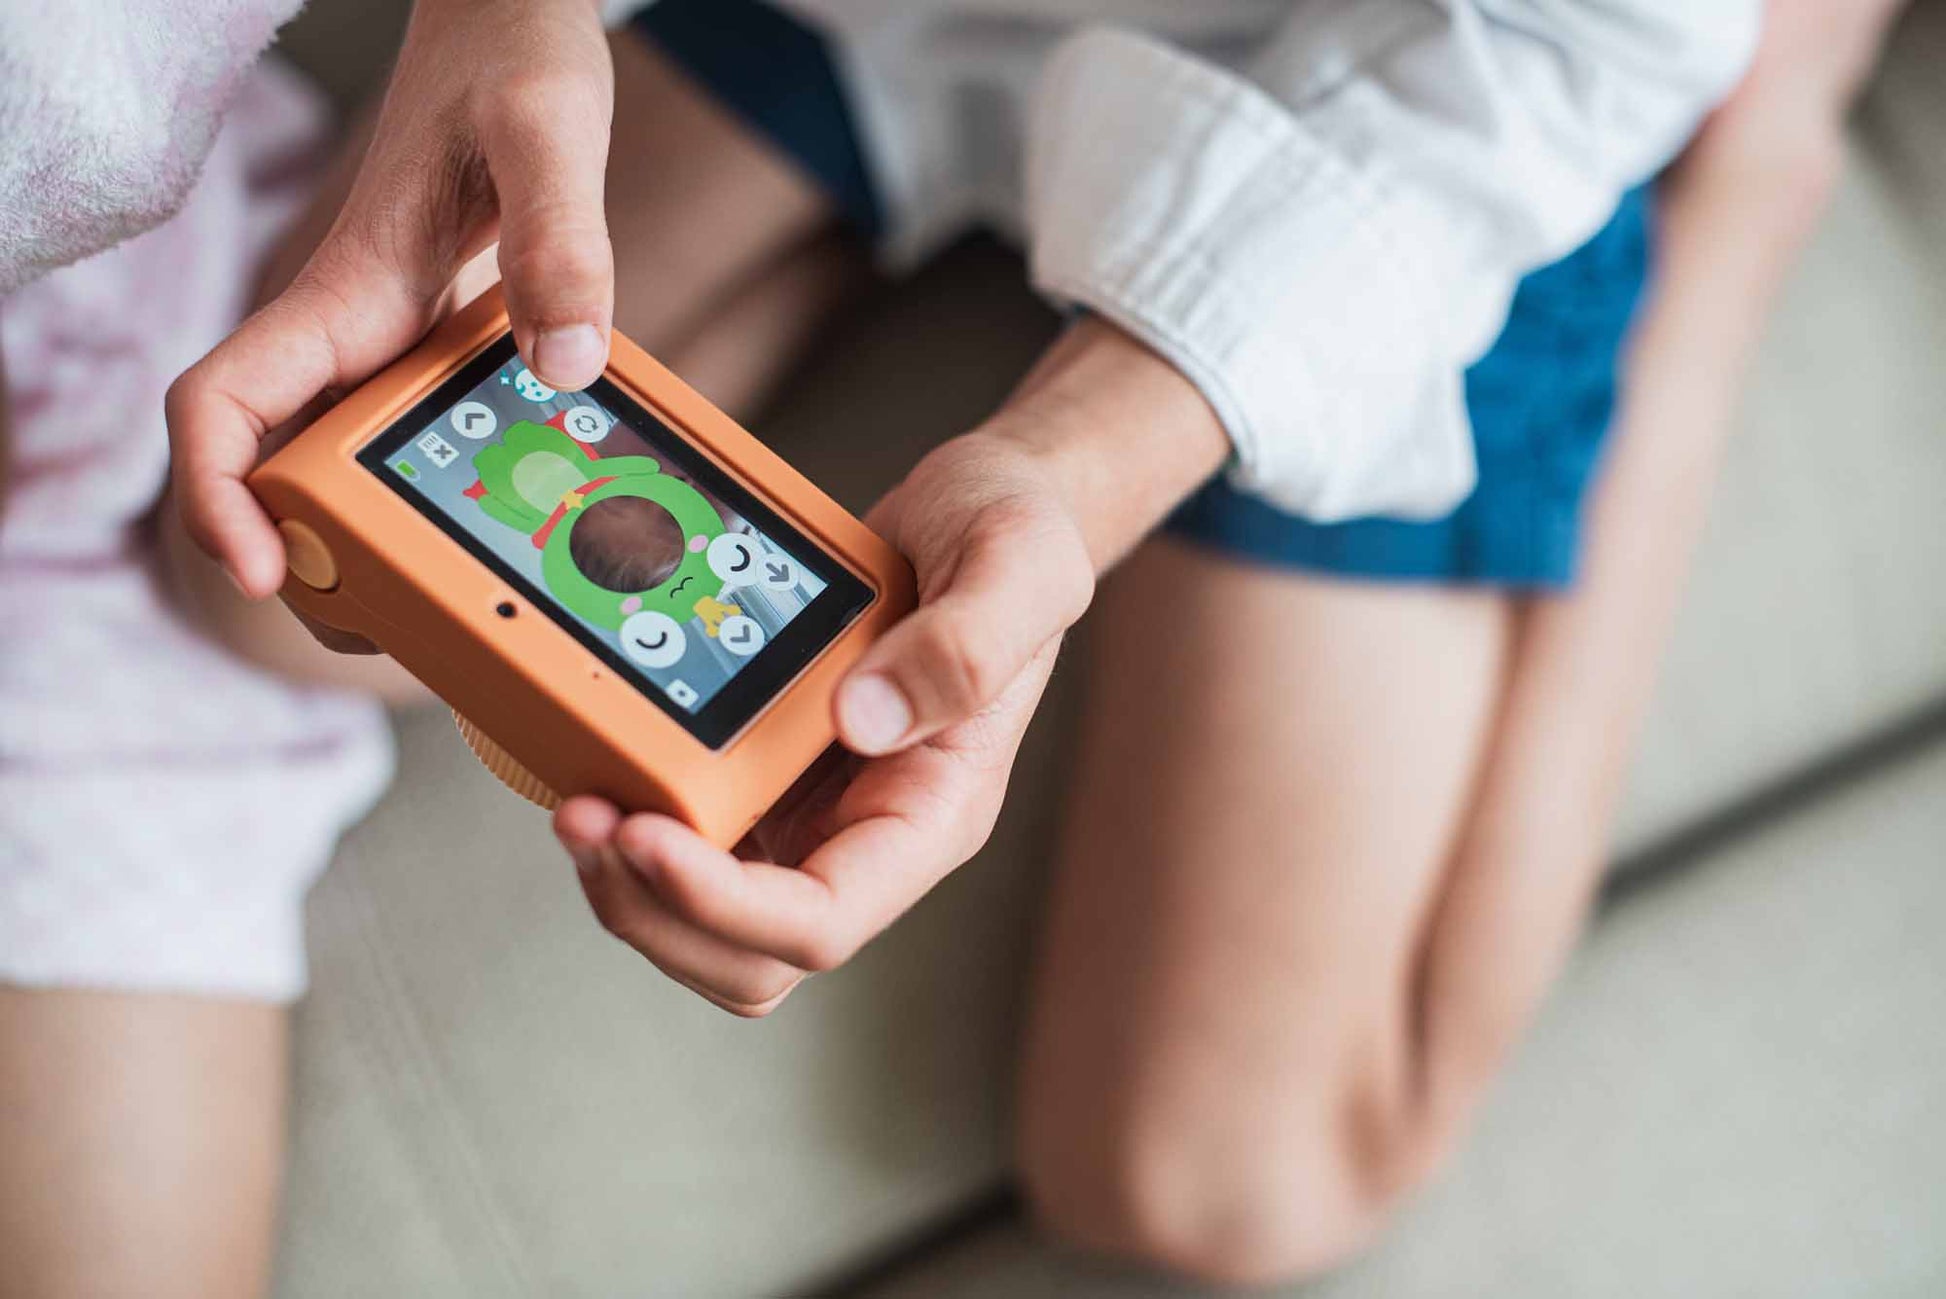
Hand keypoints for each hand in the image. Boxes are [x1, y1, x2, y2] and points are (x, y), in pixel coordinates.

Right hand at [166, 0, 614, 598]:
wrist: (515, 23)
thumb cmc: (514, 59)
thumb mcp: (549, 133)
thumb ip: (560, 238)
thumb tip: (567, 364)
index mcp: (348, 292)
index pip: (226, 404)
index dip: (221, 495)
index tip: (262, 566)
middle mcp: (358, 332)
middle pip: (282, 471)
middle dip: (314, 560)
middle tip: (394, 625)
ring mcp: (398, 345)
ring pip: (350, 468)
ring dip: (379, 544)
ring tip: (460, 608)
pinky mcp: (446, 345)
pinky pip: (422, 438)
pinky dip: (446, 495)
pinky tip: (521, 527)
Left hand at [557, 319, 1230, 1014]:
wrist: (982, 504)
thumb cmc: (1015, 537)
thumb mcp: (1019, 568)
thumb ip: (964, 647)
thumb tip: (859, 719)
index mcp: (932, 814)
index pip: (821, 921)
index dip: (722, 905)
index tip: (642, 832)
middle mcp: (866, 834)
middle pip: (747, 955)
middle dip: (650, 910)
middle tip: (582, 819)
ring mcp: (811, 812)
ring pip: (702, 920)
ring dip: (625, 884)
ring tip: (575, 797)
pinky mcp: (765, 774)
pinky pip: (685, 837)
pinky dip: (630, 820)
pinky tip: (596, 756)